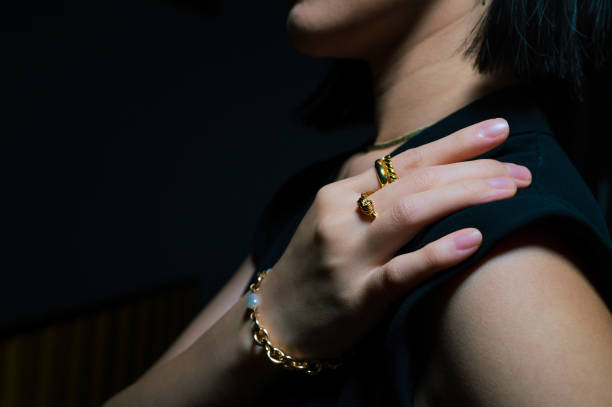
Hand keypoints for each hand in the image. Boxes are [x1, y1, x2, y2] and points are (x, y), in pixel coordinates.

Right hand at [255, 119, 530, 359]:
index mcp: (338, 192)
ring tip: (509, 190)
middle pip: (414, 180)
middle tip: (521, 170)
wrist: (277, 317)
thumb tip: (427, 165)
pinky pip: (401, 270)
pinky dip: (437, 253)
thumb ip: (371, 190)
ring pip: (409, 213)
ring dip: (464, 196)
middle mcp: (341, 215)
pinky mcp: (357, 294)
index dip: (455, 142)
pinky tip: (474, 239)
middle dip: (472, 168)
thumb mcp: (333, 216)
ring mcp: (348, 254)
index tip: (499, 129)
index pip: (405, 158)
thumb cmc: (315, 263)